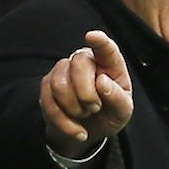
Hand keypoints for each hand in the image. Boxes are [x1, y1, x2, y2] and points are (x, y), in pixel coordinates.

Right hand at [40, 30, 132, 157]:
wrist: (86, 132)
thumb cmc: (109, 115)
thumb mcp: (122, 112)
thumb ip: (118, 98)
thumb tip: (102, 81)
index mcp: (109, 64)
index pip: (106, 49)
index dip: (100, 42)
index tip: (92, 36)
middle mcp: (85, 60)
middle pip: (79, 63)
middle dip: (87, 93)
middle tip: (95, 108)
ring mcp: (63, 70)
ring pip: (60, 84)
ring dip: (74, 108)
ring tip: (85, 115)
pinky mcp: (47, 85)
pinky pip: (49, 102)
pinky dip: (64, 122)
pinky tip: (77, 130)